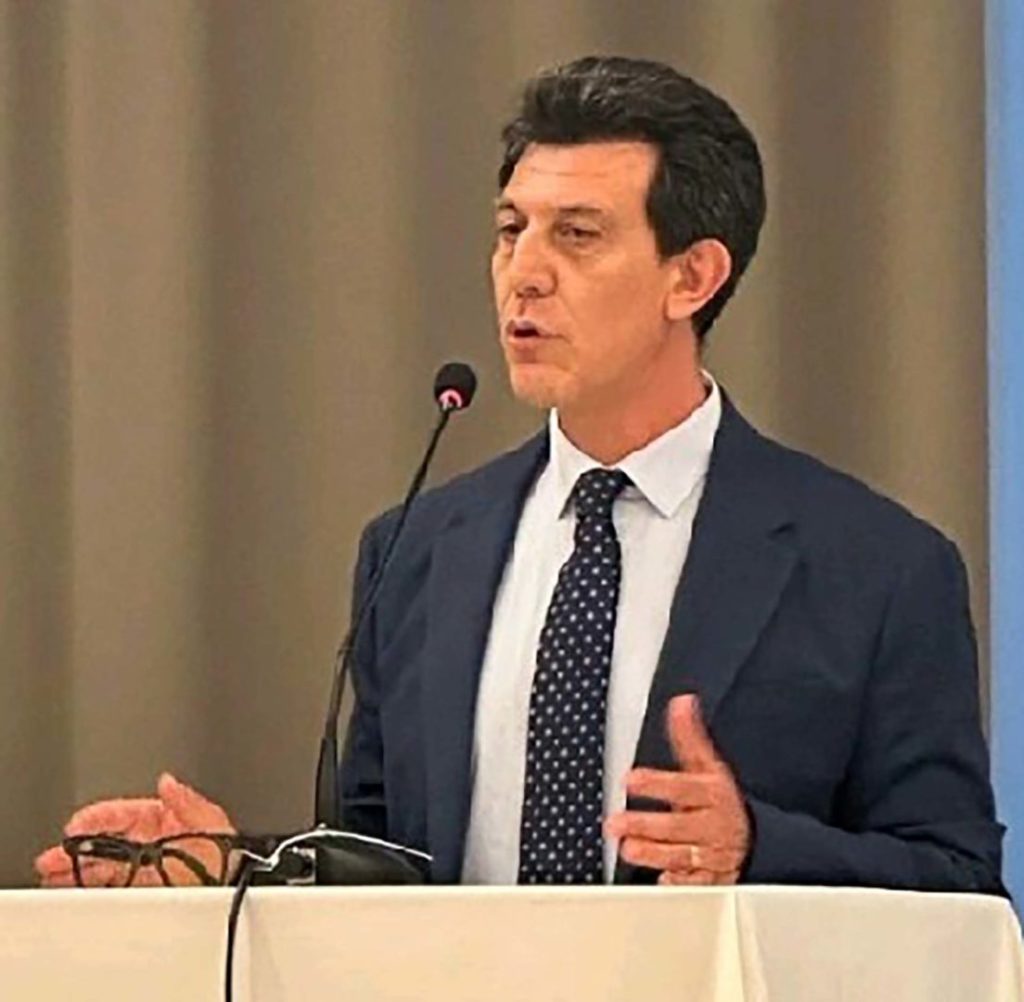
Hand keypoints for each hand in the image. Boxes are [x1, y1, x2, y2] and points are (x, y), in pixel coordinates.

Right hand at [34, 773, 235, 887]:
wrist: (235, 889)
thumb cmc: (229, 855)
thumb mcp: (213, 822)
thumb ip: (188, 801)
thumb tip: (168, 781)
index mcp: (164, 820)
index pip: (123, 814)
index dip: (98, 818)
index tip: (77, 825)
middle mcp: (150, 843)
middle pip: (106, 843)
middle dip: (78, 847)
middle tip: (53, 857)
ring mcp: (144, 868)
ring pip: (102, 867)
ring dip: (76, 870)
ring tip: (54, 875)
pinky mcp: (142, 892)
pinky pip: (110, 889)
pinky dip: (88, 889)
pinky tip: (72, 891)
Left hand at [605, 694, 750, 885]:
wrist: (752, 838)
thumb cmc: (720, 798)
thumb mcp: (708, 765)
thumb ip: (689, 737)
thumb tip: (681, 702)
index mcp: (711, 793)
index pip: (682, 786)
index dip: (656, 783)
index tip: (631, 779)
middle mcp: (711, 824)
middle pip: (677, 825)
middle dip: (646, 825)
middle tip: (616, 823)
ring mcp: (711, 853)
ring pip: (682, 855)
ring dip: (654, 854)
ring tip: (628, 848)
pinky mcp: (710, 878)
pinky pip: (696, 883)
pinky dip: (679, 882)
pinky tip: (661, 880)